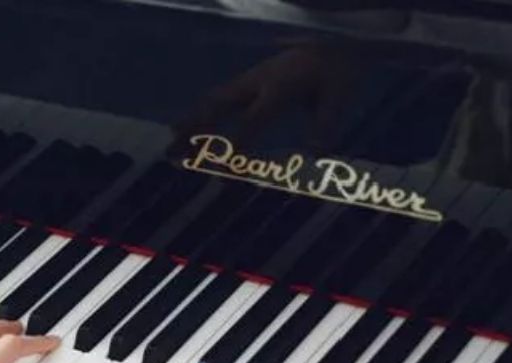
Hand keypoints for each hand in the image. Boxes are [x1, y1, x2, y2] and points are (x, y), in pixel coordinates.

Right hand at [169, 44, 354, 153]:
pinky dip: (202, 112)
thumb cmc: (339, 69)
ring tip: (171, 141)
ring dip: (192, 121)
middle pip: (218, 107)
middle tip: (172, 152)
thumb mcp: (341, 96)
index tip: (222, 177)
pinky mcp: (251, 80)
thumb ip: (325, 124)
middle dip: (194, 131)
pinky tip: (189, 126)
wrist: (338, 36)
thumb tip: (314, 155)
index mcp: (279, 87)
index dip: (236, 150)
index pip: (251, 124)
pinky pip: (221, 97)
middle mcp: (259, 81)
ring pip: (214, 100)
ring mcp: (252, 78)